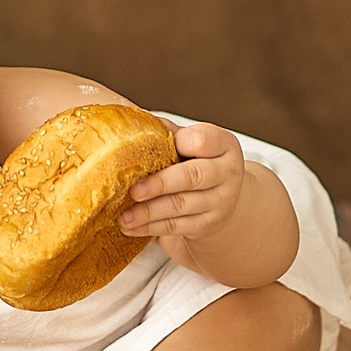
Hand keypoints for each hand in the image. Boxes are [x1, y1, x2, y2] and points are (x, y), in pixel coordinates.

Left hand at [118, 123, 246, 267]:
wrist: (223, 197)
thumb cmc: (200, 162)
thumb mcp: (192, 143)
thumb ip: (168, 133)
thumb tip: (131, 122)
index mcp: (224, 145)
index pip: (203, 140)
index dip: (179, 142)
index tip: (154, 146)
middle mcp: (227, 173)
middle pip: (192, 177)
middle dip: (159, 184)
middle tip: (133, 190)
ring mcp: (220, 201)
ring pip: (180, 206)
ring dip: (148, 212)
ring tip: (123, 215)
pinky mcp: (208, 225)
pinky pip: (177, 226)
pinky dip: (150, 228)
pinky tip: (131, 227)